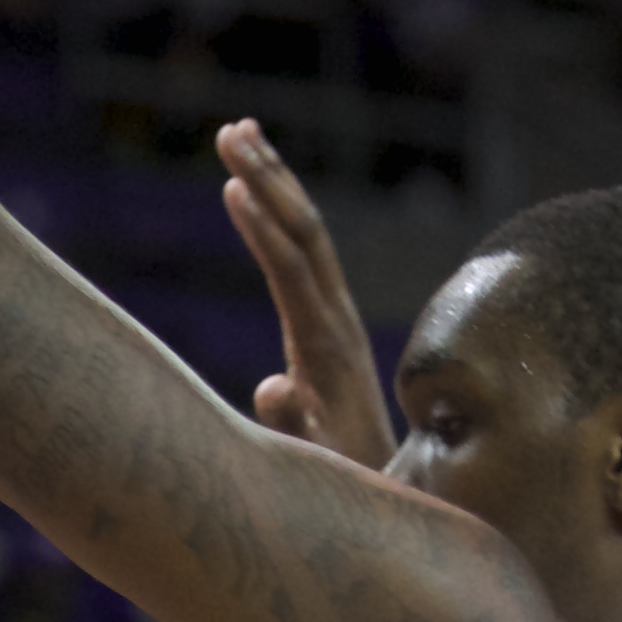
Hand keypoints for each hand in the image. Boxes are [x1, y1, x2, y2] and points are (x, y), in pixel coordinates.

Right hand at [217, 120, 395, 470]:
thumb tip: (272, 387)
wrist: (391, 493)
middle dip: (268, 178)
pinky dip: (279, 214)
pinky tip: (258, 191)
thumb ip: (293, 425)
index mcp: (325, 347)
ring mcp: (335, 317)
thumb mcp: (319, 462)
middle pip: (303, 232)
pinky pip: (303, 254)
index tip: (231, 186)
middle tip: (231, 129)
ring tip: (240, 131)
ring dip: (274, 181)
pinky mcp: (328, 323)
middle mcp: (336, 320)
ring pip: (305, 233)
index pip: (292, 273)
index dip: (262, 231)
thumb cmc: (343, 479)